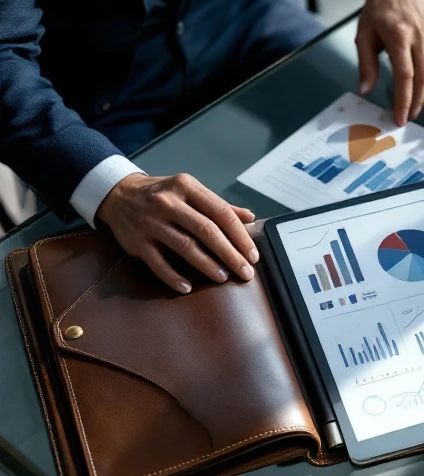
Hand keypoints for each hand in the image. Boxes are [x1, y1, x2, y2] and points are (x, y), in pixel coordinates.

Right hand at [96, 173, 258, 293]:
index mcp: (187, 187)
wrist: (118, 195)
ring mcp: (151, 222)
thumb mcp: (190, 191)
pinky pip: (158, 263)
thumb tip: (250, 217)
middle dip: (230, 254)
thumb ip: (219, 205)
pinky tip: (187, 288)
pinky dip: (173, 277)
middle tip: (245, 272)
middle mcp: (168, 202)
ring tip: (223, 277)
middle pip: (207, 231)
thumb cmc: (162, 195)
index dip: (240, 236)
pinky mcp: (137, 241)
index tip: (253, 255)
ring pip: (185, 246)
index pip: (221, 213)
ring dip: (207, 265)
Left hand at [356, 0, 423, 125]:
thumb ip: (366, 65)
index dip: (404, 100)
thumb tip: (365, 90)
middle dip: (417, 102)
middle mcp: (420, 36)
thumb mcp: (364, 35)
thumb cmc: (378, 11)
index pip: (405, 75)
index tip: (401, 117)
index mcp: (399, 35)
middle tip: (409, 116)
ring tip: (417, 106)